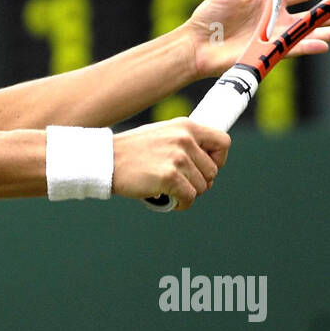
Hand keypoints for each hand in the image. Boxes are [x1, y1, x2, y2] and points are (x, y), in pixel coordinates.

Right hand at [113, 118, 229, 210]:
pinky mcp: (169, 177)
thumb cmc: (132, 151)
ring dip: (188, 193)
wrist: (106, 159)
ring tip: (169, 189)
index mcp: (186, 126)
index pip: (223, 142)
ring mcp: (177, 158)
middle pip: (213, 171)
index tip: (206, 168)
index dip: (219, 160)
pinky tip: (167, 200)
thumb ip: (185, 142)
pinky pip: (189, 198)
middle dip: (199, 182)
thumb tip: (209, 162)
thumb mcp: (162, 134)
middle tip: (179, 183)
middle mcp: (184, 139)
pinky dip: (180, 204)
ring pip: (201, 187)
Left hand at [185, 0, 329, 79]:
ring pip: (311, 33)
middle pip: (315, 14)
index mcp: (271, 1)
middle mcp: (279, 20)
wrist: (196, 45)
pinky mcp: (269, 52)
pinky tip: (325, 43)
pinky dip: (308, 45)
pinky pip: (293, 48)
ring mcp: (276, 37)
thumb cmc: (208, 18)